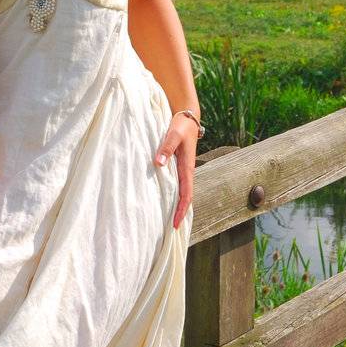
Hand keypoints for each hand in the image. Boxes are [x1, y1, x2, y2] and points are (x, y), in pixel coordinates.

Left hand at [154, 114, 198, 228]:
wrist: (187, 116)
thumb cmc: (180, 125)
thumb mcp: (172, 134)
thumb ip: (165, 148)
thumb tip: (158, 164)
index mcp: (187, 167)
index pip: (186, 194)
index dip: (181, 210)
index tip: (175, 224)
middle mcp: (187, 171)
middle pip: (185, 198)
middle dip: (180, 213)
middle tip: (172, 230)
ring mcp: (183, 169)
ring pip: (182, 192)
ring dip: (177, 206)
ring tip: (168, 221)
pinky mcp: (179, 165)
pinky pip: (178, 185)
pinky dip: (174, 196)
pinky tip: (165, 201)